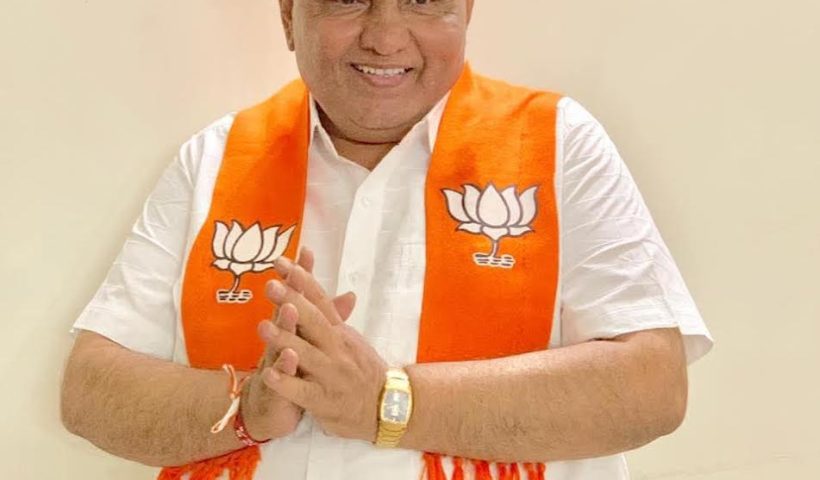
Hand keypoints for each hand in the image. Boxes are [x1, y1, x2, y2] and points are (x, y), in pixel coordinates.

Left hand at [257, 253, 387, 442]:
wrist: (386, 408)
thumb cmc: (363, 372)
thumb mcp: (352, 341)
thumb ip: (340, 318)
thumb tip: (346, 292)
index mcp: (340, 332)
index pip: (321, 301)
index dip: (303, 281)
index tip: (283, 263)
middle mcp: (336, 349)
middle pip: (313, 321)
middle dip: (292, 302)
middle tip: (271, 285)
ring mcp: (330, 375)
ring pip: (306, 354)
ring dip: (284, 340)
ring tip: (263, 326)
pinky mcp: (323, 401)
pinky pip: (301, 391)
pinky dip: (285, 383)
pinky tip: (268, 375)